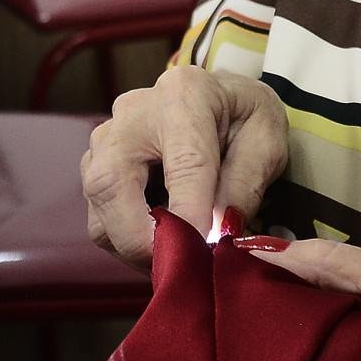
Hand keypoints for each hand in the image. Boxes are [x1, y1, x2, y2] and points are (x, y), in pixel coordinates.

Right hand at [80, 68, 288, 265]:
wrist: (220, 99)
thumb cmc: (244, 119)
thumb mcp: (266, 142)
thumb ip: (244, 184)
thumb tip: (216, 230)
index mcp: (184, 96)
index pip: (184, 164)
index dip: (191, 215)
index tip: (203, 249)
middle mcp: (132, 114)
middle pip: (112, 184)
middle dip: (142, 238)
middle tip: (179, 265)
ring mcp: (105, 139)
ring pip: (100, 207)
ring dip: (133, 244)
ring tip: (176, 254)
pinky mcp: (94, 165)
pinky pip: (99, 216)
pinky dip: (126, 240)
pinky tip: (161, 240)